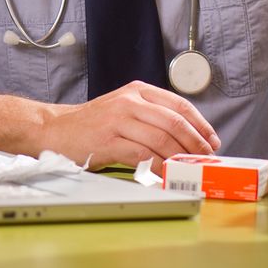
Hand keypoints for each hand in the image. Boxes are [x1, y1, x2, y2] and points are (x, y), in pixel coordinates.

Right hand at [39, 81, 221, 171]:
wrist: (55, 129)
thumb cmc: (92, 124)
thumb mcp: (124, 108)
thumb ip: (151, 116)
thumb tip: (185, 138)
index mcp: (138, 91)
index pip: (179, 105)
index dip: (200, 125)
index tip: (212, 140)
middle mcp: (130, 101)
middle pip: (174, 122)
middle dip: (195, 144)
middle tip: (205, 159)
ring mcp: (119, 120)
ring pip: (161, 139)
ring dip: (179, 158)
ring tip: (189, 170)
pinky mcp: (109, 141)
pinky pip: (142, 156)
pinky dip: (158, 168)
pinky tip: (165, 176)